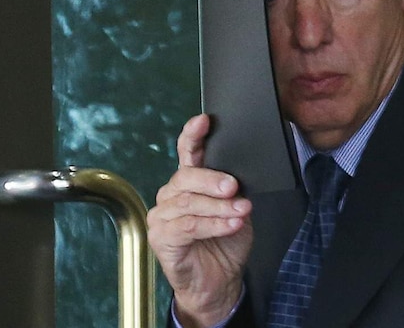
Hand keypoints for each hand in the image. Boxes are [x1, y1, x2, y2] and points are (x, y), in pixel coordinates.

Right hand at [147, 114, 253, 327]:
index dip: (193, 135)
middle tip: (234, 187)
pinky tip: (230, 224)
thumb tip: (238, 175)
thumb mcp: (235, 208)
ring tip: (241, 211)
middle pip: (186, 177)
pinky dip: (213, 224)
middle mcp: (171, 195)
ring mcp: (162, 216)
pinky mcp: (161, 238)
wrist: (219, 281)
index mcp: (188, 182)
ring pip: (189, 202)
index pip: (187, 152)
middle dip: (213, 179)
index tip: (204, 121)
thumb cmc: (225, 242)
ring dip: (219, 206)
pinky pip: (187, 226)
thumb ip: (232, 190)